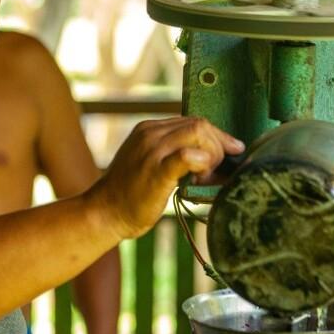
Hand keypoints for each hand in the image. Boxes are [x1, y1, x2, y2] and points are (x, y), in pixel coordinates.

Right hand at [93, 116, 243, 238]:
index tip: (228, 154)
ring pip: (198, 133)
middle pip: (200, 124)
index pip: (193, 121)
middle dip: (218, 146)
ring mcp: (152, 150)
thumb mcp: (147, 162)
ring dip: (213, 155)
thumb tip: (206, 155)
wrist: (104, 213)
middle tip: (214, 173)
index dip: (216, 137)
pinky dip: (203, 163)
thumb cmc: (130, 194)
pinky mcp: (156, 170)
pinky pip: (188, 155)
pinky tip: (200, 179)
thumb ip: (171, 153)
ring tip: (204, 178)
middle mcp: (150, 134)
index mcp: (148, 129)